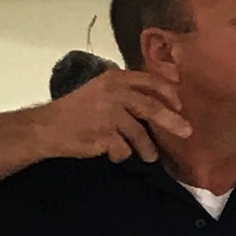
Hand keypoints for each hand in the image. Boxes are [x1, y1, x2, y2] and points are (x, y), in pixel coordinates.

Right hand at [38, 67, 189, 163]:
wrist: (47, 127)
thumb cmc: (75, 110)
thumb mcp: (100, 91)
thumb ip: (125, 93)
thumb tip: (158, 105)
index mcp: (114, 79)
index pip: (148, 82)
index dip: (168, 93)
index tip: (180, 104)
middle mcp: (114, 93)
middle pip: (151, 107)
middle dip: (171, 121)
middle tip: (187, 132)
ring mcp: (109, 115)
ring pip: (139, 134)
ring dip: (146, 148)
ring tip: (149, 157)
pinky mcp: (104, 135)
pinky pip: (123, 149)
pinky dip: (120, 154)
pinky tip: (110, 153)